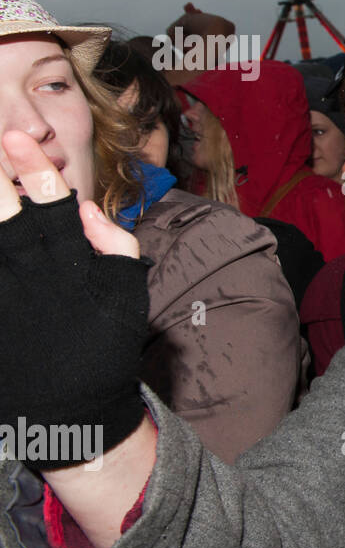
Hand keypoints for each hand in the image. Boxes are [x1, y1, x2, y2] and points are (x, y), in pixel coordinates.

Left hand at [0, 131, 148, 469]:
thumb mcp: (129, 293)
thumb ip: (114, 244)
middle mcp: (29, 274)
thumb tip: (87, 207)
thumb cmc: (103, 345)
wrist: (70, 409)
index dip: (32, 168)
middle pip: (3, 213)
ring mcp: (1, 296)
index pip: (51, 203)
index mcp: (70, 264)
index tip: (16, 137)